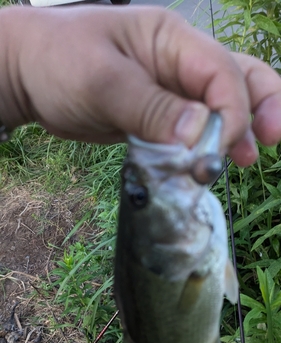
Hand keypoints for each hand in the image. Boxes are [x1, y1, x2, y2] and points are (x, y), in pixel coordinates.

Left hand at [1, 5, 280, 166]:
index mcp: (171, 39)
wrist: (29, 75)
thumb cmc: (58, 61)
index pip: (220, 71)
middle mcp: (178, 62)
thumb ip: (150, 106)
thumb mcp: (101, 80)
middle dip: (259, 109)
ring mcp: (170, 89)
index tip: (219, 149)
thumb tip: (198, 134)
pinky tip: (216, 164)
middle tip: (272, 140)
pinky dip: (207, 146)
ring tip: (247, 161)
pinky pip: (193, 130)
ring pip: (220, 106)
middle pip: (237, 79)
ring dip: (239, 131)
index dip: (231, 111)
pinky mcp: (159, 115)